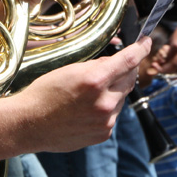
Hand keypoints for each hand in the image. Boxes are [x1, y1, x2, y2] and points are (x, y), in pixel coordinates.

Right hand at [18, 37, 150, 151]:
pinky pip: (113, 115)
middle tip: (111, 69)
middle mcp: (105, 101)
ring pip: (121, 98)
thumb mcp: (69, 69)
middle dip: (124, 71)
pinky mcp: (103, 133)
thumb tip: (114, 62)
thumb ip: (96, 66)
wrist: (30, 123)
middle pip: (129, 79)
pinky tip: (86, 109)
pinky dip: (105, 108)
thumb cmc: (45, 92)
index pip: (128, 60)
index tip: (147, 42)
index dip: (141, 49)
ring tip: (87, 95)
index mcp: (95, 80)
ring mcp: (106, 120)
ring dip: (112, 92)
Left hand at [159, 19, 176, 72]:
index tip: (157, 66)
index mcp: (175, 45)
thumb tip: (166, 58)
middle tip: (162, 71)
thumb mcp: (172, 38)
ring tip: (172, 74)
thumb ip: (170, 49)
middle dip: (167, 70)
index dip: (162, 64)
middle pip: (175, 64)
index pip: (168, 58)